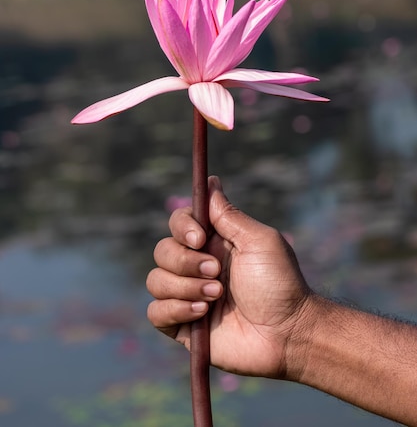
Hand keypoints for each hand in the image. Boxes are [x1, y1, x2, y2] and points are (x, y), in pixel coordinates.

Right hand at [147, 176, 311, 378]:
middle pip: (162, 250)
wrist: (287, 334)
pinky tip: (202, 313)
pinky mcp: (182, 325)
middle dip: (186, 262)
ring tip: (216, 297)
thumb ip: (229, 214)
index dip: (182, 227)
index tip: (200, 239)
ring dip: (184, 287)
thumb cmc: (280, 284)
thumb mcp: (259, 241)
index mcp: (213, 243)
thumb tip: (210, 180)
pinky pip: (155, 312)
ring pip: (155, 280)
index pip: (179, 223)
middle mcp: (196, 266)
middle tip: (216, 273)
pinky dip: (175, 309)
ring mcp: (187, 295)